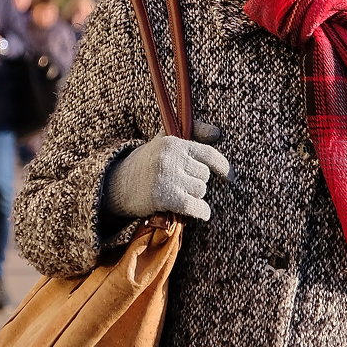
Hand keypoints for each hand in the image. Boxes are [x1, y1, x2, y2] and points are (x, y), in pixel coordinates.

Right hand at [104, 127, 230, 221]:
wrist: (115, 186)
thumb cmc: (145, 164)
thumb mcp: (163, 142)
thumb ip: (192, 134)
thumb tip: (218, 133)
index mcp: (174, 142)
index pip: (209, 154)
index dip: (223, 167)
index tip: (231, 177)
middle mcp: (172, 157)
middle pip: (204, 176)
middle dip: (197, 183)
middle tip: (181, 186)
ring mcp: (168, 176)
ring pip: (200, 191)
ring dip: (194, 197)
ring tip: (178, 194)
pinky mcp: (164, 196)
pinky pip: (196, 206)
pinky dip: (201, 211)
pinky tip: (200, 213)